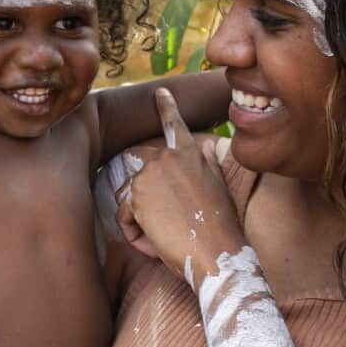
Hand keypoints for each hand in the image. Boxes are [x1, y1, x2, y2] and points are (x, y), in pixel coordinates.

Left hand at [116, 88, 243, 284]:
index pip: (175, 124)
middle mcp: (168, 157)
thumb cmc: (220, 228)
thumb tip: (209, 144)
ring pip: (133, 201)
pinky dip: (136, 235)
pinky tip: (158, 243)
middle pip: (143, 178)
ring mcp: (150, 172)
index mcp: (190, 154)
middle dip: (150, 205)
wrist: (218, 254)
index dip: (166, 106)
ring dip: (145, 224)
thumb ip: (209, 163)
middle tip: (176, 227)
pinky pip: (125, 217)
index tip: (159, 92)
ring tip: (172, 237)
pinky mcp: (136, 194)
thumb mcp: (218, 188)